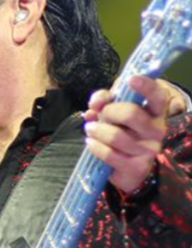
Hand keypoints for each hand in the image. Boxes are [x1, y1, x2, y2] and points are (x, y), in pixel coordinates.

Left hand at [84, 74, 167, 194]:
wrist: (128, 166)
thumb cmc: (123, 131)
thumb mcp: (116, 110)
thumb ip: (105, 100)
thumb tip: (95, 104)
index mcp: (156, 111)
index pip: (157, 95)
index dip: (145, 86)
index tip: (131, 80)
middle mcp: (157, 129)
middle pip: (130, 113)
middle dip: (108, 112)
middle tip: (100, 114)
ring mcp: (148, 150)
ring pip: (115, 135)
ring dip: (97, 130)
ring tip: (91, 129)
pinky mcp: (136, 167)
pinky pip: (109, 154)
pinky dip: (94, 146)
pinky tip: (91, 143)